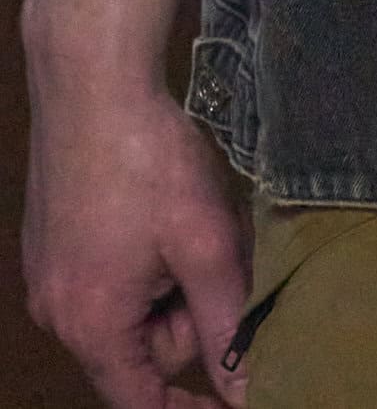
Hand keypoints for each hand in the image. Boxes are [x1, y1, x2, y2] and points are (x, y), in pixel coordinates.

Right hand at [22, 46, 250, 408]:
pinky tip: (163, 205)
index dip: (193, 405)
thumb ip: (227, 324)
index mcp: (93, 325)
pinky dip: (146, 254)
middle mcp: (59, 312)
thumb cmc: (149, 161)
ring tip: (194, 219)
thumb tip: (245, 390)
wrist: (92, 81)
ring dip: (171, 276)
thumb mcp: (205, 244)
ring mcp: (49, 274)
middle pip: (142, 348)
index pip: (142, 403)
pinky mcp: (52, 240)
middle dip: (190, 310)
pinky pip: (109, 274)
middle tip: (220, 250)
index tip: (236, 392)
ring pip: (130, 306)